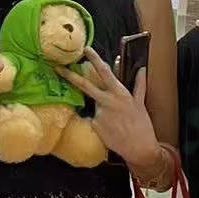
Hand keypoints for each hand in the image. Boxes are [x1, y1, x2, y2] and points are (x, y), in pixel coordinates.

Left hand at [64, 49, 159, 167]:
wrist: (139, 148)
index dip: (95, 59)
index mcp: (120, 93)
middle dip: (69, 76)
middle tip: (57, 67)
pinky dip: (100, 123)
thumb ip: (139, 85)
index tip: (85, 49)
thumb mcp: (140, 103)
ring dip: (101, 110)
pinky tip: (111, 130)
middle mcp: (107, 101)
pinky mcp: (94, 126)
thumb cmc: (142, 125)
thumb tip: (141, 69)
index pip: (105, 72)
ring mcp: (99, 114)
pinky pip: (93, 120)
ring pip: (94, 105)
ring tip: (116, 123)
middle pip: (85, 85)